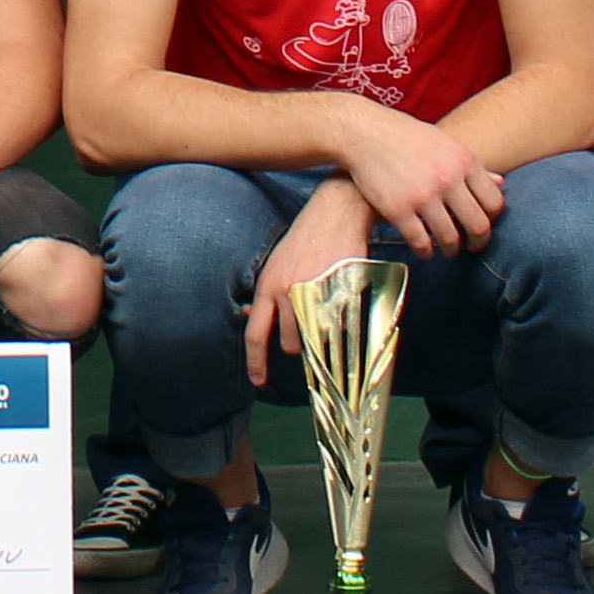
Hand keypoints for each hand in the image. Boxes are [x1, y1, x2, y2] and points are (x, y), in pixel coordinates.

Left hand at [242, 179, 378, 387]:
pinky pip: (340, 323)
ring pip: (316, 337)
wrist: (336, 212)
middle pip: (291, 342)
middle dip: (300, 344)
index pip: (255, 334)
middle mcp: (287, 292)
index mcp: (268, 286)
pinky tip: (344, 304)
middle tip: (310, 328)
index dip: (256, 362)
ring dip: (321, 334)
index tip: (258, 381)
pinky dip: (342, 322)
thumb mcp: (277, 264)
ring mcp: (314, 293)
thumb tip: (250, 317)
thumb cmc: (306, 239)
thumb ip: (268, 294)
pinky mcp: (339, 291)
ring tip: (327, 311)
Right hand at [334, 105, 503, 252]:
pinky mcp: (398, 209)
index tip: (483, 224)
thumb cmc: (406, 137)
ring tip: (446, 250)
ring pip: (450, 238)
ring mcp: (423, 196)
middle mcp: (447, 179)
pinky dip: (425, 251)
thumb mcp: (445, 143)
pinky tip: (424, 249)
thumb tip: (502, 183)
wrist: (363, 133)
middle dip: (478, 242)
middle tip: (471, 246)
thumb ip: (472, 166)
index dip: (493, 219)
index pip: (495, 202)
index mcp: (464, 161)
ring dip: (451, 250)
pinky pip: (421, 242)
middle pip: (478, 225)